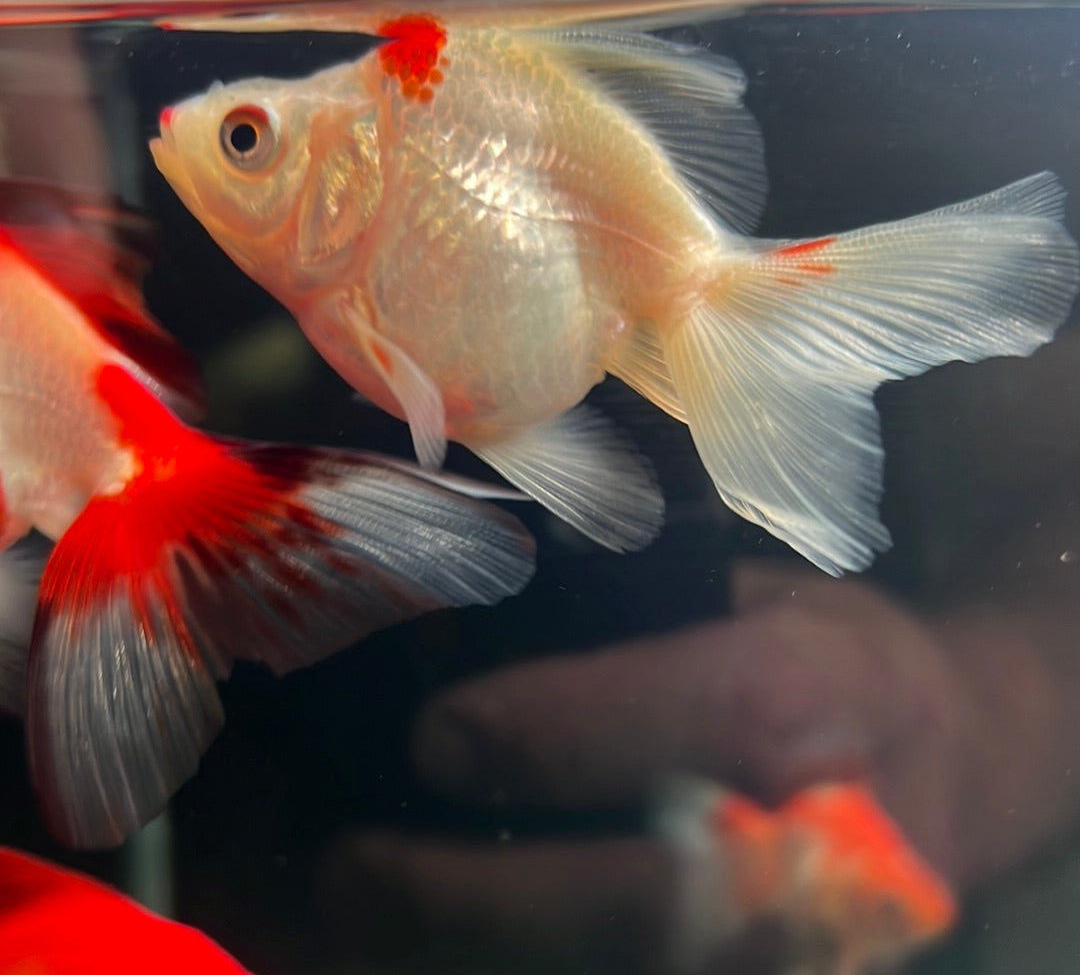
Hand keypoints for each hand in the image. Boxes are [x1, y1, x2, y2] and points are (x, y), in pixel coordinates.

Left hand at [315, 560, 1055, 974]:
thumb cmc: (843, 657)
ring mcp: (808, 949)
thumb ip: (634, 609)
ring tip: (367, 926)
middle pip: (633, 902)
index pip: (662, 725)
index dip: (533, 735)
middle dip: (465, 900)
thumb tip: (467, 624)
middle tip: (351, 874)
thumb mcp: (760, 591)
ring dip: (474, 965)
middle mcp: (815, 842)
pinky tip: (454, 955)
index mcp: (806, 703)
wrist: (960, 765)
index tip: (433, 743)